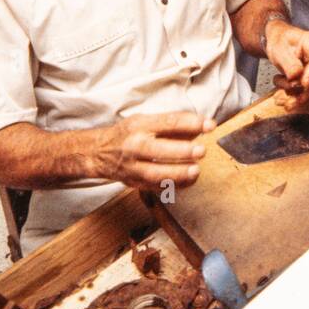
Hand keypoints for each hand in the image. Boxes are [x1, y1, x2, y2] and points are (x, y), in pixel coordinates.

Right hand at [91, 110, 214, 190]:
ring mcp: (133, 166)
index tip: (209, 125)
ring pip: (156, 173)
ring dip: (178, 173)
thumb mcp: (144, 120)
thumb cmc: (126, 133)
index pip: (168, 123)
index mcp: (140, 125)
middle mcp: (135, 145)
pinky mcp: (134, 182)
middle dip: (182, 151)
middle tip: (201, 150)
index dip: (191, 123)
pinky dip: (173, 186)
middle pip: (159, 149)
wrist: (98, 152)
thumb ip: (170, 124)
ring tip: (195, 171)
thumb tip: (199, 127)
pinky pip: (155, 187)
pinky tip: (188, 181)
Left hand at [265, 19, 308, 111]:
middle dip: (304, 88)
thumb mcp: (280, 48)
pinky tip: (281, 101)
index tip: (306, 82)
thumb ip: (288, 62)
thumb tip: (296, 76)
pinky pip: (301, 92)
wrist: (277, 43)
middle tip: (292, 93)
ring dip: (294, 96)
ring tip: (279, 99)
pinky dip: (291, 98)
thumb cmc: (280, 40)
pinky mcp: (307, 80)